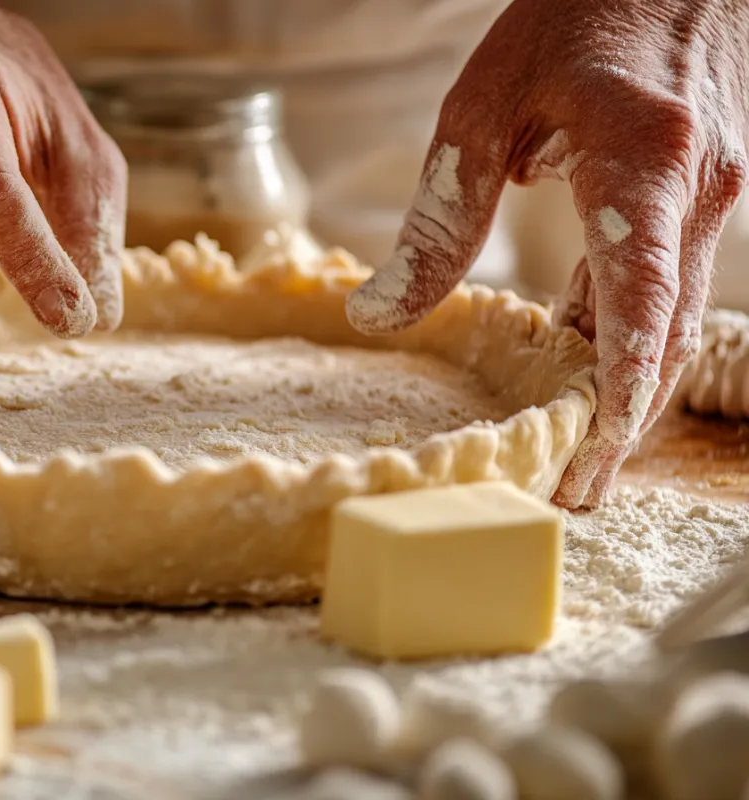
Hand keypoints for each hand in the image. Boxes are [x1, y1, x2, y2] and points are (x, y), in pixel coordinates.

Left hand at [344, 0, 747, 507]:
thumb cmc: (575, 15)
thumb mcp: (482, 108)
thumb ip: (441, 219)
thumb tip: (381, 314)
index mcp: (645, 165)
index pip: (644, 303)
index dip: (619, 390)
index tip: (588, 457)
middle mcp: (695, 194)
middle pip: (664, 339)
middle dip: (618, 425)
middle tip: (568, 495)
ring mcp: (708, 200)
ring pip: (669, 323)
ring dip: (623, 394)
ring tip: (571, 459)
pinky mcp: (696, 201)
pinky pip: (659, 288)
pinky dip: (621, 339)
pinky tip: (575, 374)